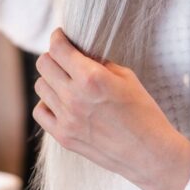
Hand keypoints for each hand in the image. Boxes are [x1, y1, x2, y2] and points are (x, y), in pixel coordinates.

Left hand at [33, 29, 189, 189]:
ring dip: (51, 80)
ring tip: (66, 82)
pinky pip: (40, 111)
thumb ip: (98, 63)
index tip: (61, 36)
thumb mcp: (126, 77)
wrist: (150, 153)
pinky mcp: (64, 136)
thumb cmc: (143, 113)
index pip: (58, 48)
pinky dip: (47, 104)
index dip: (58, 37)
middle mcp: (74, 96)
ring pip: (40, 86)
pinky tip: (61, 103)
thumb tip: (80, 52)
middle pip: (44, 64)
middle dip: (54, 56)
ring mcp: (67, 118)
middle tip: (65, 59)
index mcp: (91, 78)